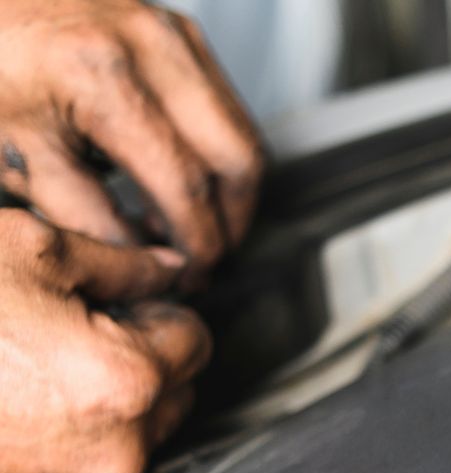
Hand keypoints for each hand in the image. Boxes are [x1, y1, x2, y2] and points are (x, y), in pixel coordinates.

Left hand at [0, 0, 263, 273]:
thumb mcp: (21, 159)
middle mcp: (151, 46)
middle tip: (204, 259)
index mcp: (101, 77)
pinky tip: (178, 179)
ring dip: (230, 191)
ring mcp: (174, 33)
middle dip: (231, 222)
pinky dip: (215, 155)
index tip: (190, 277)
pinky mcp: (182, 33)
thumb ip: (88, 219)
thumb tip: (148, 265)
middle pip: (239, 159)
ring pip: (244, 134)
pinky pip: (227, 109)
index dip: (197, 244)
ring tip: (186, 223)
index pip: (185, 183)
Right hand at [0, 211, 206, 472]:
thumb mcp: (26, 250)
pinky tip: (14, 403)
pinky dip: (66, 438)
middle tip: (71, 327)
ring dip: (105, 402)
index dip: (157, 309)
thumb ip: (117, 261)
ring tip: (34, 365)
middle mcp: (114, 448)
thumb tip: (164, 266)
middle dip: (138, 356)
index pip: (194, 337)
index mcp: (125, 380)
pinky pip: (82, 468)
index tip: (124, 298)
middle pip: (172, 391)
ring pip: (131, 434)